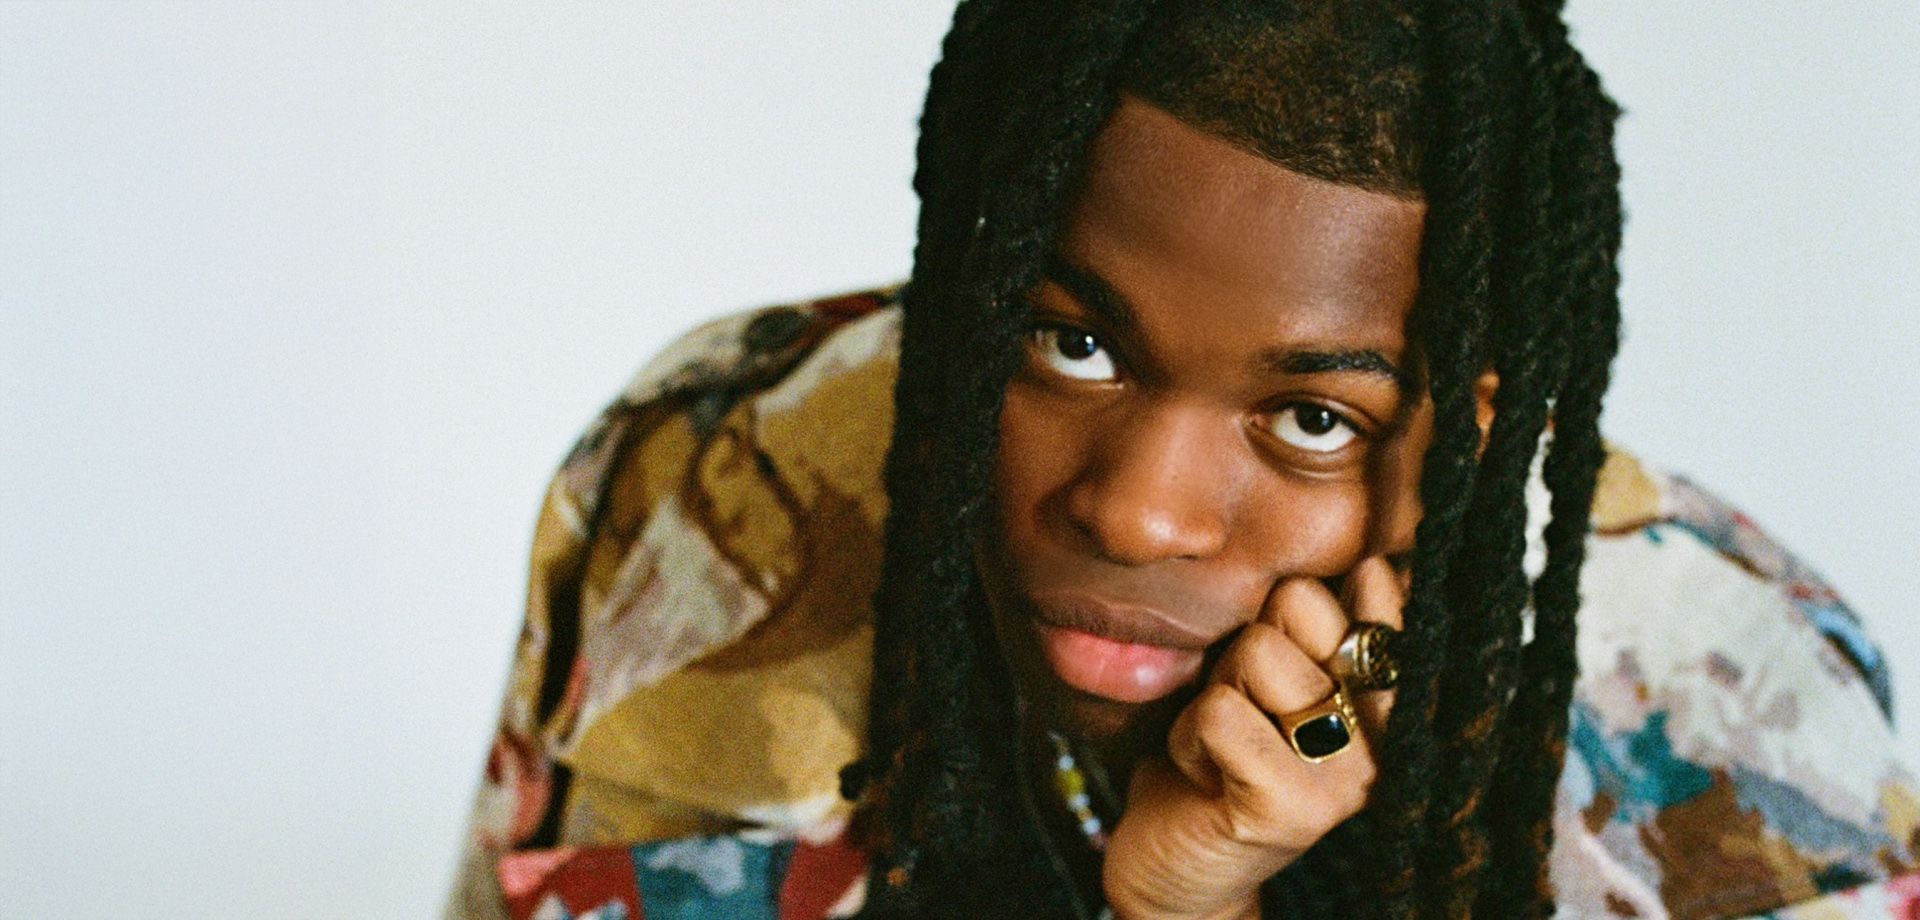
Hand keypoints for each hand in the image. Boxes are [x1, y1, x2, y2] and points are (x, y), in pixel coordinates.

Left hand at [1100, 556, 1406, 919]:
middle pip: (1302, 606)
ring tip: (1223, 743)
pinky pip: (1219, 713)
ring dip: (1214, 692)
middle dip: (1248, 643)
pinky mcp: (1289, 809)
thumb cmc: (1220, 754)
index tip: (1314, 636)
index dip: (1339, 593)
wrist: (1178, 868)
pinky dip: (1188, 737)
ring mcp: (1344, 779)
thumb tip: (1375, 559)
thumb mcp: (1267, 677)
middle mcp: (1385, 740)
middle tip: (1245, 706)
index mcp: (1386, 702)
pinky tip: (1202, 775)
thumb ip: (1315, 625)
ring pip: (1259, 653)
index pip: (1382, 600)